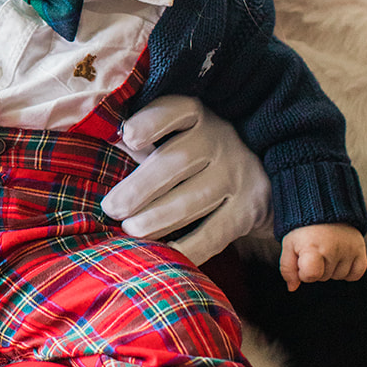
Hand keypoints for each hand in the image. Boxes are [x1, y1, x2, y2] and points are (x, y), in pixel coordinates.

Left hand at [102, 96, 272, 265]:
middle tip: (112, 208)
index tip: (127, 135)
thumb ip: (142, 143)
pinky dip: (188, 248)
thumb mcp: (174, 138)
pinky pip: (215, 233)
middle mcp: (221, 139)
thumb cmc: (196, 156)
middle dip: (140, 187)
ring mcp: (239, 174)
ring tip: (131, 230)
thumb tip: (104, 148)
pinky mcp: (250, 210)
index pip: (175, 111)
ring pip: (195, 199)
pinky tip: (164, 255)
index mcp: (197, 116)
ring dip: (158, 218)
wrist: (262, 178)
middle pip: (178, 161)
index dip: (151, 122)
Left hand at [280, 224, 366, 290]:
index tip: (302, 261)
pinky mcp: (361, 251)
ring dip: (332, 268)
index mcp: (312, 247)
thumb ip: (288, 268)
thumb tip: (292, 288)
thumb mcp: (289, 245)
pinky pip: (355, 275)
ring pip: (338, 277)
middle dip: (317, 268)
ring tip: (327, 249)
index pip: (310, 275)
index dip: (304, 273)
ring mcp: (348, 250)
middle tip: (315, 249)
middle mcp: (332, 249)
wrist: (326, 209)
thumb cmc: (304, 229)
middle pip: (323, 277)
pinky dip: (348, 271)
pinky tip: (340, 257)